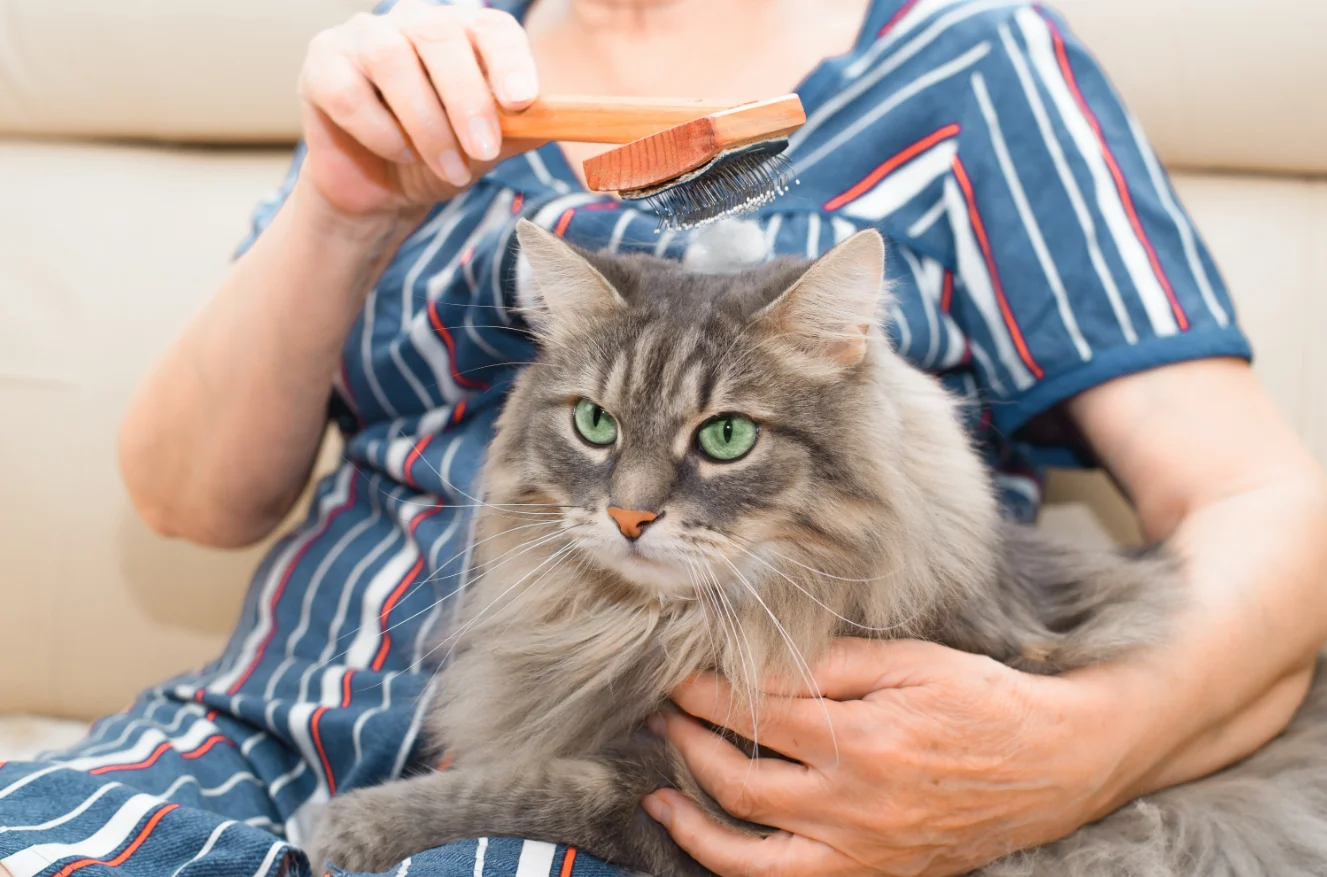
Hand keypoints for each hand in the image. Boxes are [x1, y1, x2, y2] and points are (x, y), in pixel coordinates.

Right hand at [298, 0, 542, 219]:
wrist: (380, 192)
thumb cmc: (439, 158)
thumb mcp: (488, 149)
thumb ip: (520, 130)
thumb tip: (559, 121)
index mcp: (461, 32)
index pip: (490, 27)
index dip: (508, 60)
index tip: (522, 102)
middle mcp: (411, 22)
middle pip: (439, 36)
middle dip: (466, 98)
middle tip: (484, 149)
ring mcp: (361, 37)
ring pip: (391, 60)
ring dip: (425, 123)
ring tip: (447, 168)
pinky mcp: (320, 66)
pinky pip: (349, 92)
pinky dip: (379, 131)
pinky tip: (397, 153)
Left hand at [645, 639, 1146, 876]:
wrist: (1054, 764)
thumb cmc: (983, 701)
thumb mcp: (910, 661)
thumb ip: (829, 663)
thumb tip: (755, 662)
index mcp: (863, 741)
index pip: (754, 714)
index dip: (702, 693)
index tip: (673, 674)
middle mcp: (854, 807)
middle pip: (738, 781)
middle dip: (685, 744)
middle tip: (659, 717)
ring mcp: (861, 852)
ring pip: (747, 855)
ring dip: (692, 822)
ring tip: (658, 795)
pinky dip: (738, 868)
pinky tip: (712, 842)